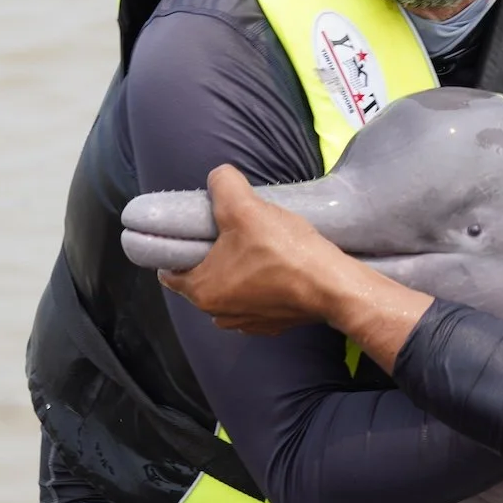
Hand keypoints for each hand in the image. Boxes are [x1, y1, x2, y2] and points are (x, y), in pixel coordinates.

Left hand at [161, 165, 353, 334]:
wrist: (332, 286)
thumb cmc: (283, 251)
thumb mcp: (245, 207)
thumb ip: (224, 184)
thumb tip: (219, 177)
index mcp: (202, 291)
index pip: (170, 272)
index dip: (179, 248)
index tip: (195, 232)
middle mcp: (219, 314)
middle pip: (202, 280)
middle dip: (211, 258)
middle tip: (230, 233)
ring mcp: (248, 323)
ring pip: (230, 292)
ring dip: (237, 274)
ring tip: (255, 249)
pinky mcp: (274, 325)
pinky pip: (257, 302)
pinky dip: (261, 287)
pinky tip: (277, 269)